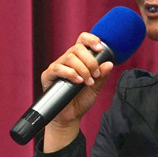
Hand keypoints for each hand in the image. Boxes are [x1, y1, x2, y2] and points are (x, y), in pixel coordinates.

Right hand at [41, 32, 114, 150]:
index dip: (91, 40)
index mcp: (79, 59)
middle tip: (95, 75)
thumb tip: (109, 63)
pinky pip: (58, 68)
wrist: (70, 117)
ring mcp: (57, 67)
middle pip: (77, 48)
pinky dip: (71, 74)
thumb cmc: (81, 100)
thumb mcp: (95, 88)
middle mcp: (67, 60)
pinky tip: (78, 81)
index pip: (82, 40)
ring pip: (69, 57)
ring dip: (82, 69)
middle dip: (90, 61)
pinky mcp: (48, 76)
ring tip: (88, 82)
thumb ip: (102, 76)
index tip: (100, 48)